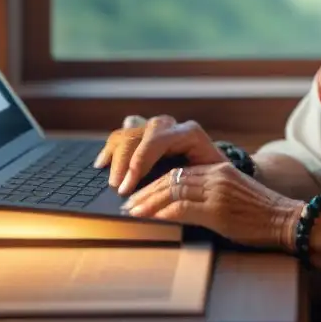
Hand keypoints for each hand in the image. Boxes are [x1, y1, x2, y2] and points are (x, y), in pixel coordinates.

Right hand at [93, 115, 226, 195]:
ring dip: (115, 157)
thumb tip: (161, 196)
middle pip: (139, 135)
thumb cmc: (214, 179)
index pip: (156, 141)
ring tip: (111, 180)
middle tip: (118, 189)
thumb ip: (187, 182)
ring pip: (128, 133)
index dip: (137, 164)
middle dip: (125, 163)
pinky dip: (112, 148)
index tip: (126, 188)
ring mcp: (157, 127)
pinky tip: (102, 163)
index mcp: (188, 132)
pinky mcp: (147, 134)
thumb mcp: (207, 179)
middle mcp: (171, 125)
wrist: (218, 171)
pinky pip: (124, 134)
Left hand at [123, 162, 303, 249]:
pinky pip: (182, 206)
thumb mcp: (232, 197)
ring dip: (148, 202)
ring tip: (133, 211)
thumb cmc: (260, 214)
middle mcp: (216, 174)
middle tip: (128, 202)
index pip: (178, 171)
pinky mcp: (218, 208)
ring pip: (172, 189)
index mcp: (218, 168)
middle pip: (171, 177)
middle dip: (146, 191)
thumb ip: (208, 194)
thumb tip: (178, 205)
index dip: (154, 182)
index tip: (139, 193)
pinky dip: (162, 212)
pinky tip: (150, 218)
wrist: (286, 221)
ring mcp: (217, 190)